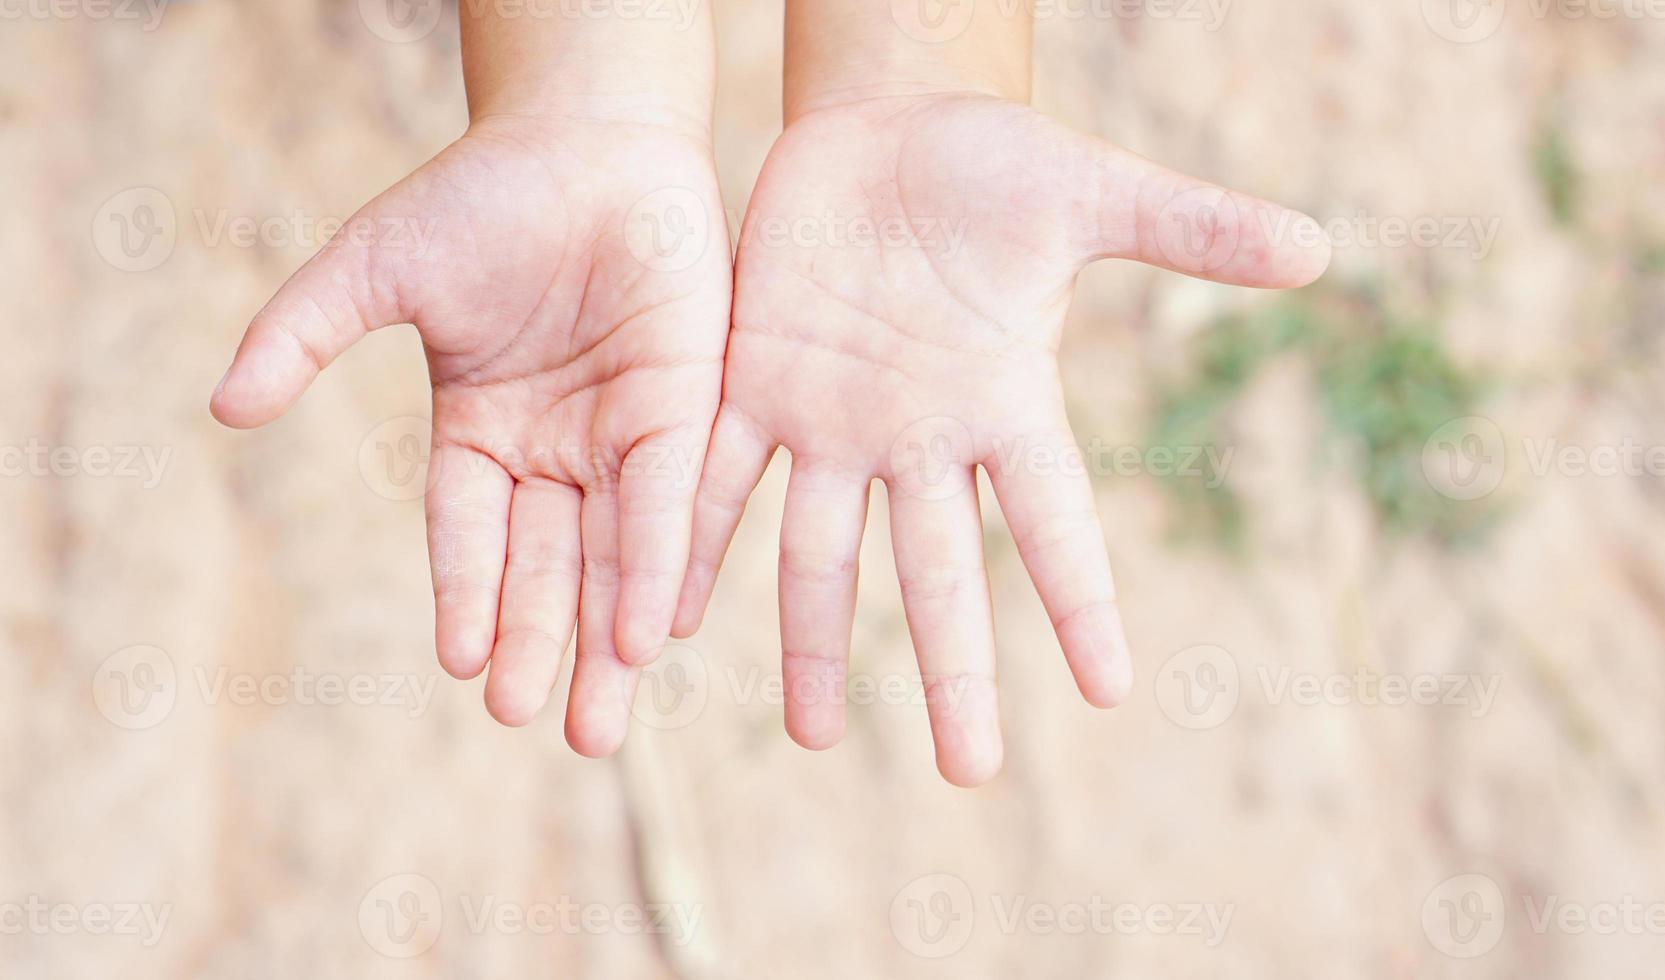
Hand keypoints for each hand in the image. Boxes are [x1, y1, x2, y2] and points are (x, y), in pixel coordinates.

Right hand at [210, 114, 729, 753]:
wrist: (590, 136)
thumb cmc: (483, 194)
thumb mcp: (377, 268)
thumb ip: (302, 335)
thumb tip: (222, 406)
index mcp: (481, 427)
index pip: (468, 533)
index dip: (465, 593)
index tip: (460, 663)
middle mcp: (555, 447)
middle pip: (544, 565)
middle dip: (539, 643)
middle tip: (531, 723)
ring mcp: (623, 432)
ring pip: (612, 554)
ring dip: (607, 638)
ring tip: (596, 723)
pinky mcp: (685, 407)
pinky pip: (670, 498)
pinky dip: (659, 563)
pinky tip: (652, 633)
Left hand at [670, 93, 1328, 784]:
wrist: (885, 130)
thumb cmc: (995, 161)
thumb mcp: (1090, 191)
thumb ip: (1188, 227)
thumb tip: (1319, 249)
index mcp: (1005, 401)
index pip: (1055, 521)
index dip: (1083, 602)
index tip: (1110, 691)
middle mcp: (919, 438)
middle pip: (940, 575)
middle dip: (952, 672)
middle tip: (969, 772)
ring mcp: (832, 421)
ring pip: (820, 553)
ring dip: (814, 644)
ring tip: (812, 735)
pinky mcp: (754, 384)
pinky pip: (719, 478)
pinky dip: (693, 543)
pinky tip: (668, 617)